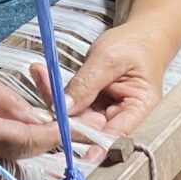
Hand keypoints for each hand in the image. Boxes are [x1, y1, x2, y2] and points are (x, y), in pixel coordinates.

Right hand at [0, 63, 60, 179]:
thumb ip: (10, 103)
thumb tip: (40, 120)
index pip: (27, 142)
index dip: (55, 136)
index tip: (75, 129)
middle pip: (19, 161)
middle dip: (35, 143)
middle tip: (44, 123)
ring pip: (4, 171)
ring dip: (15, 152)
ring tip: (7, 125)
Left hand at [50, 22, 172, 138]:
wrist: (140, 34)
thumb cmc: (134, 43)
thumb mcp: (109, 59)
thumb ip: (86, 84)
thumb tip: (64, 109)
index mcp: (139, 108)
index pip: (114, 134)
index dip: (91, 144)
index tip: (68, 145)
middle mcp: (122, 116)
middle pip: (90, 128)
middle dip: (64, 116)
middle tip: (42, 99)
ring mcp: (105, 111)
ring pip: (76, 117)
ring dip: (55, 99)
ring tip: (40, 74)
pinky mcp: (92, 104)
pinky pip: (72, 104)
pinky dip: (56, 91)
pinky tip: (42, 74)